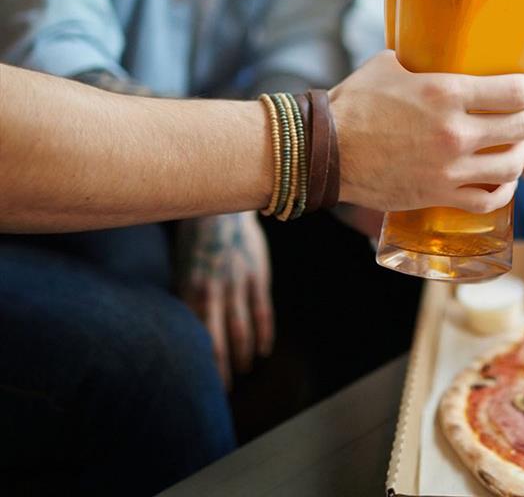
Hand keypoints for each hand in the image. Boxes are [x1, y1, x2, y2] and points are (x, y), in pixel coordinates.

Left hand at [177, 212, 272, 388]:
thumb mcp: (183, 268)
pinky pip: (262, 311)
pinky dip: (263, 334)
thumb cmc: (197, 240)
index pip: (194, 337)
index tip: (199, 383)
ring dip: (243, 355)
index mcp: (189, 291)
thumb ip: (184, 297)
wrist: (222, 210)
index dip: (198, 363)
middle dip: (220, 369)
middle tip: (222, 392)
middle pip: (216, 340)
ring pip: (241, 330)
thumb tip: (181, 328)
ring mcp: (236, 284)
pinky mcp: (256, 276)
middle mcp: (212, 292)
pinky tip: (263, 351)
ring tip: (244, 370)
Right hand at [330, 51, 523, 213]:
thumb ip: (422, 59)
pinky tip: (500, 181)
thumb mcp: (389, 65)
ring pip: (512, 165)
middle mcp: (454, 132)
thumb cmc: (354, 103)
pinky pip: (489, 199)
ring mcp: (448, 169)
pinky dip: (502, 190)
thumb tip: (436, 46)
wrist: (326, 150)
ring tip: (514, 147)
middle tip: (523, 116)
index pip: (517, 92)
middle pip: (522, 127)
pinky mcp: (438, 195)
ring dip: (520, 154)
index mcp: (446, 93)